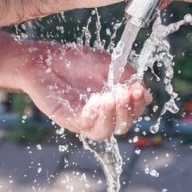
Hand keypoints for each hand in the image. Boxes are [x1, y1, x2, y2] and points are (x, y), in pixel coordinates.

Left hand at [19, 42, 152, 141]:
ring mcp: (83, 119)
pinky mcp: (67, 118)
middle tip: (127, 93)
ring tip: (111, 98)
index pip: (132, 113)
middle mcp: (100, 115)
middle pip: (121, 127)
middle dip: (128, 111)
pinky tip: (96, 99)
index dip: (138, 105)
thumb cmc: (76, 61)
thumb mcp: (108, 64)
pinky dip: (93, 114)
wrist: (46, 59)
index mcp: (113, 103)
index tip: (139, 89)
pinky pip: (84, 124)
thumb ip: (126, 76)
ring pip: (104, 132)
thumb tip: (144, 92)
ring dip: (112, 117)